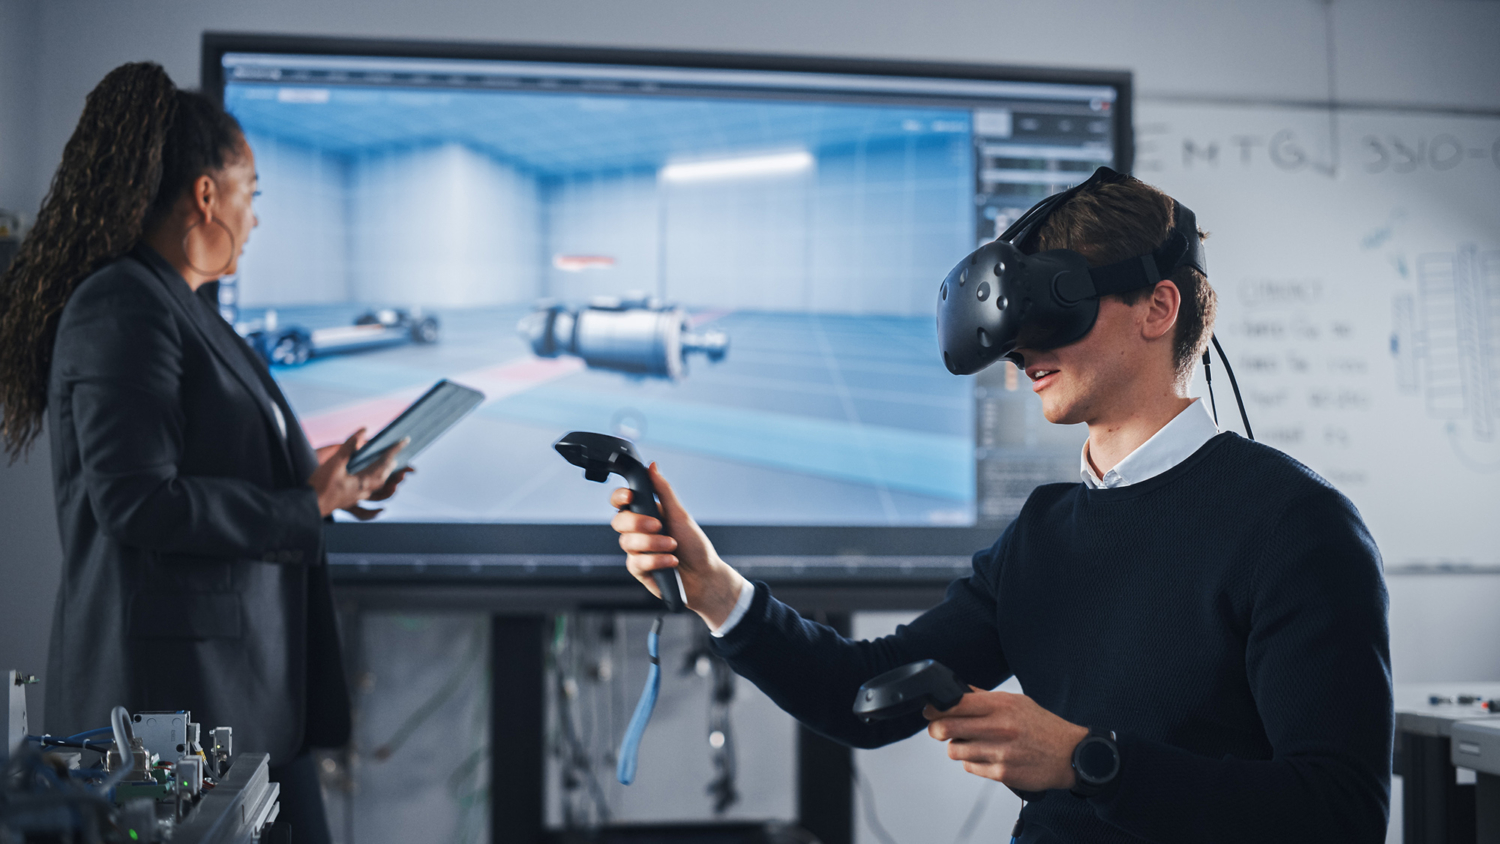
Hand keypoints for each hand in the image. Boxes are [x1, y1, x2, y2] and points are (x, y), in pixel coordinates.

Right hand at [308, 429, 407, 517]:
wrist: (307, 505)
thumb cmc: (320, 485)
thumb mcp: (334, 462)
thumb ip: (350, 446)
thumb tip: (364, 431)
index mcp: (363, 482)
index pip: (384, 464)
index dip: (394, 451)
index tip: (404, 441)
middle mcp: (363, 492)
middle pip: (383, 478)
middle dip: (392, 465)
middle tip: (398, 454)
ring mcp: (356, 499)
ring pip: (378, 492)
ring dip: (388, 482)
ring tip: (396, 475)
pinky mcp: (347, 504)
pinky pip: (364, 510)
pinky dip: (374, 509)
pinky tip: (382, 510)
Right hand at [610, 463, 747, 627]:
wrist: (703, 576)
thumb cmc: (694, 545)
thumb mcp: (680, 514)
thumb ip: (663, 491)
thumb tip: (652, 466)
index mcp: (646, 513)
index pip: (621, 501)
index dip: (619, 497)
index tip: (630, 496)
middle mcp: (638, 531)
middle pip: (619, 521)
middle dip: (638, 523)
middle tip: (659, 525)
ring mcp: (637, 551)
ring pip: (627, 542)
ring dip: (653, 543)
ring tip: (672, 546)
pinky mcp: (638, 569)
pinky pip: (636, 562)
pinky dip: (656, 560)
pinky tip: (671, 561)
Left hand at [924, 687, 1088, 791]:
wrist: (1070, 755)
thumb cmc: (1043, 726)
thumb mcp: (1017, 702)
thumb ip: (985, 697)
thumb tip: (957, 691)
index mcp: (1001, 705)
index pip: (955, 703)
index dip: (936, 707)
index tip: (931, 710)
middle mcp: (999, 727)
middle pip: (947, 728)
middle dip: (937, 729)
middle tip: (939, 729)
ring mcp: (1000, 752)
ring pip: (954, 750)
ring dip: (957, 747)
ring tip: (970, 743)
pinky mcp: (1002, 773)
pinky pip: (970, 767)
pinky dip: (972, 762)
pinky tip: (986, 756)